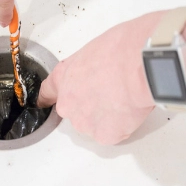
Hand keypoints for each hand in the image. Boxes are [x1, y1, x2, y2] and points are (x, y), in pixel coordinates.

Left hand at [37, 12, 164, 144]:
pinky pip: (112, 133)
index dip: (49, 99)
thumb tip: (97, 72)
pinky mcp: (105, 135)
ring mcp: (85, 122)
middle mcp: (68, 104)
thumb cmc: (120, 50)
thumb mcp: (93, 50)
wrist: (140, 64)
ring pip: (94, 124)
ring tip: (124, 99)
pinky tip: (129, 109)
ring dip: (106, 117)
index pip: (47, 94)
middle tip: (111, 92)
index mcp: (63, 78)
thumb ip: (86, 68)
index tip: (46, 103)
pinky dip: (121, 125)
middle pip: (76, 110)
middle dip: (91, 105)